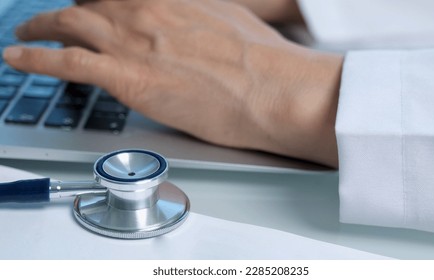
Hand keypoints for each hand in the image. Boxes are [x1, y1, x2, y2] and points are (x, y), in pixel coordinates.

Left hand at [3, 0, 341, 166]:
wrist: (272, 89)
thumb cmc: (262, 63)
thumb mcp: (229, 22)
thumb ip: (196, 22)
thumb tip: (185, 33)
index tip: (91, 3)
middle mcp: (146, 10)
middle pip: (89, 1)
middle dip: (67, 9)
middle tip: (54, 18)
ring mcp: (133, 41)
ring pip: (67, 22)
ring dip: (39, 25)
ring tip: (25, 32)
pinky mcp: (127, 78)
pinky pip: (64, 61)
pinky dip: (34, 58)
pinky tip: (17, 57)